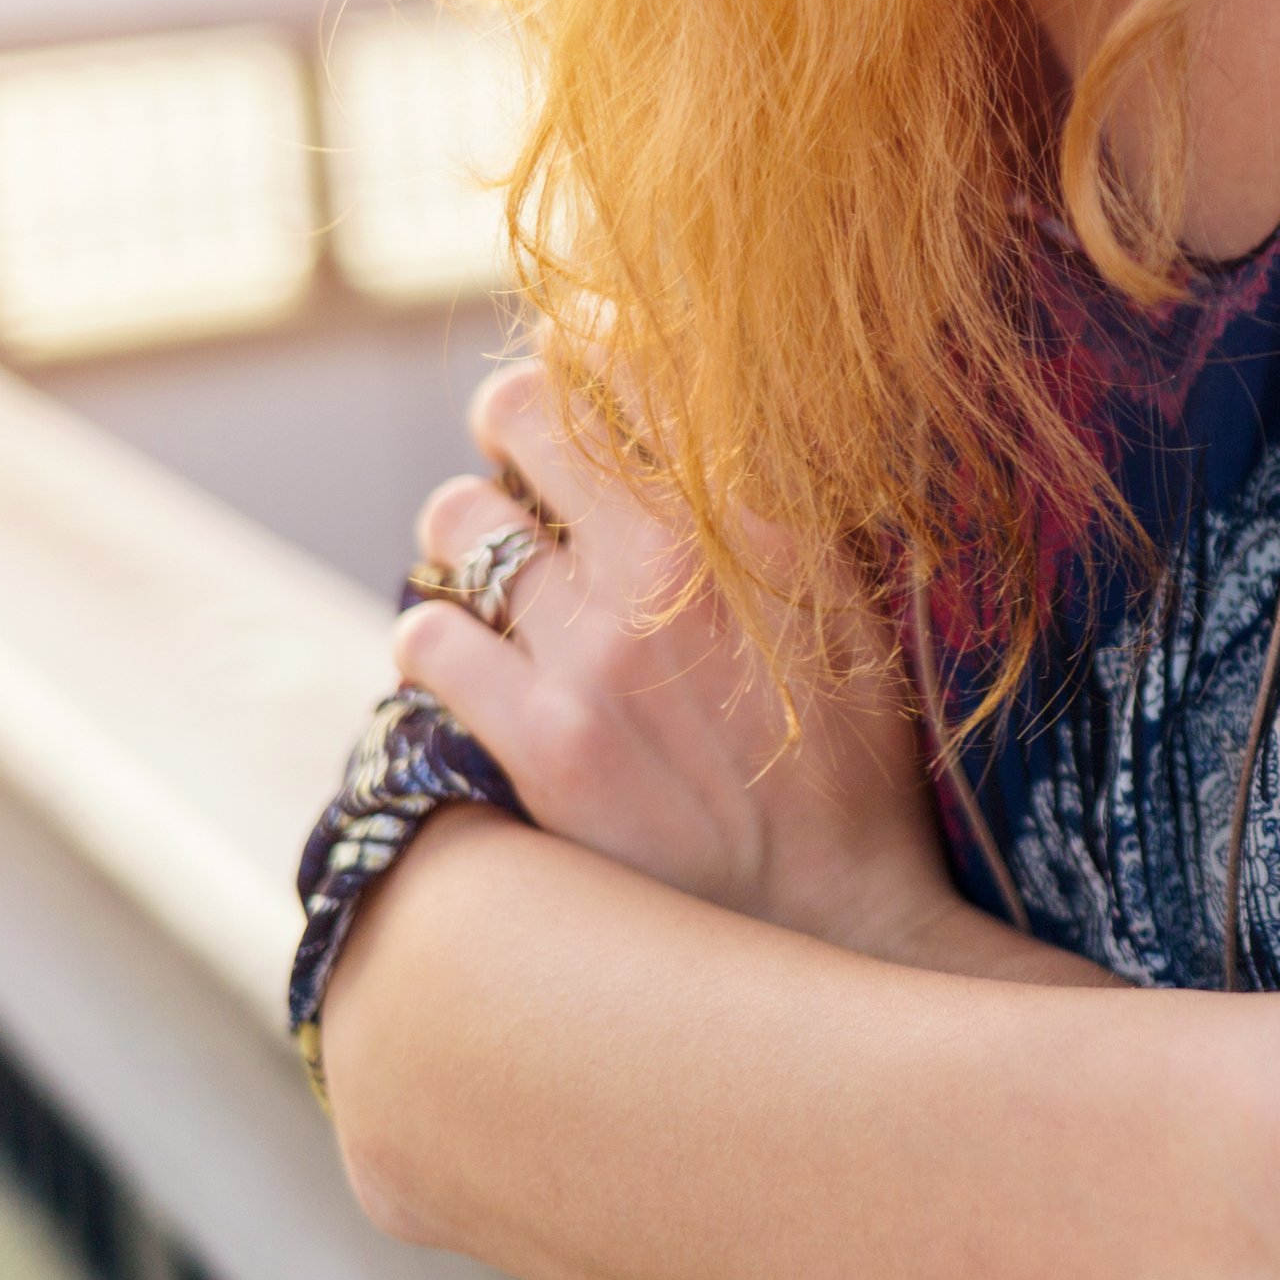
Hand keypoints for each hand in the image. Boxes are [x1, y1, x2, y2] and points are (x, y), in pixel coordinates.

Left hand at [395, 362, 968, 964]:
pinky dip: (435, 642)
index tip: (583, 379)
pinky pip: (426, 638)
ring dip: (466, 531)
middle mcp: (672, 564)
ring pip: (459, 516)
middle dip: (509, 419)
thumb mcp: (854, 612)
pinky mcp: (537, 739)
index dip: (589, 356)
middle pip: (522, 408)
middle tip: (521, 454)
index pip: (635, 364)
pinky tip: (469, 664)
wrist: (830, 924)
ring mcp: (596, 651)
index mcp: (762, 519)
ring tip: (496, 567)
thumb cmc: (851, 770)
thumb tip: (719, 412)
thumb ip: (785, 506)